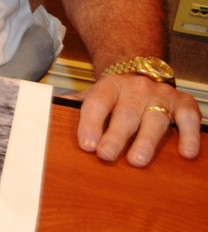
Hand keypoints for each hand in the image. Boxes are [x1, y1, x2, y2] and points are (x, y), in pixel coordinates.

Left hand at [77, 74, 200, 166]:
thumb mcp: (92, 96)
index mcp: (108, 87)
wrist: (142, 71)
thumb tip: (42, 113)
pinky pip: (189, 118)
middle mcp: (135, 88)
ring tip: (137, 160)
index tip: (85, 144)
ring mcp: (160, 95)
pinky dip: (189, 135)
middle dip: (115, 135)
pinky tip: (187, 153)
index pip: (96, 104)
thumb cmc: (113, 95)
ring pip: (154, 118)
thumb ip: (72, 106)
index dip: (90, 124)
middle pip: (125, 113)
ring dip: (146, 141)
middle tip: (106, 155)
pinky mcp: (183, 103)